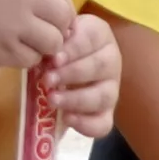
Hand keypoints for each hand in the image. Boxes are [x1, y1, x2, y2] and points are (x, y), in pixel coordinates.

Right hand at [0, 0, 80, 73]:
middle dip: (55, 29)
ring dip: (41, 46)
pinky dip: (24, 58)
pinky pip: (32, 59)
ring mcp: (17, 24)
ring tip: (21, 42)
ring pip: (52, 43)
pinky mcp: (6, 49)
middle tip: (37, 34)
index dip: (58, 11)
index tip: (46, 18)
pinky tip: (6, 50)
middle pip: (63, 19)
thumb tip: (59, 10)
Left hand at [46, 10, 121, 140]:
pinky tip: (67, 119)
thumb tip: (48, 44)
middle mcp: (110, 60)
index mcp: (99, 35)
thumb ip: (54, 37)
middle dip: (72, 74)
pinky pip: (103, 123)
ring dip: (76, 99)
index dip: (74, 49)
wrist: (64, 66)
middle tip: (47, 79)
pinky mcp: (106, 113)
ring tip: (52, 99)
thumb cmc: (57, 46)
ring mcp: (111, 88)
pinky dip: (86, 124)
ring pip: (103, 96)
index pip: (92, 38)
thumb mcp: (55, 35)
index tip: (54, 58)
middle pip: (99, 66)